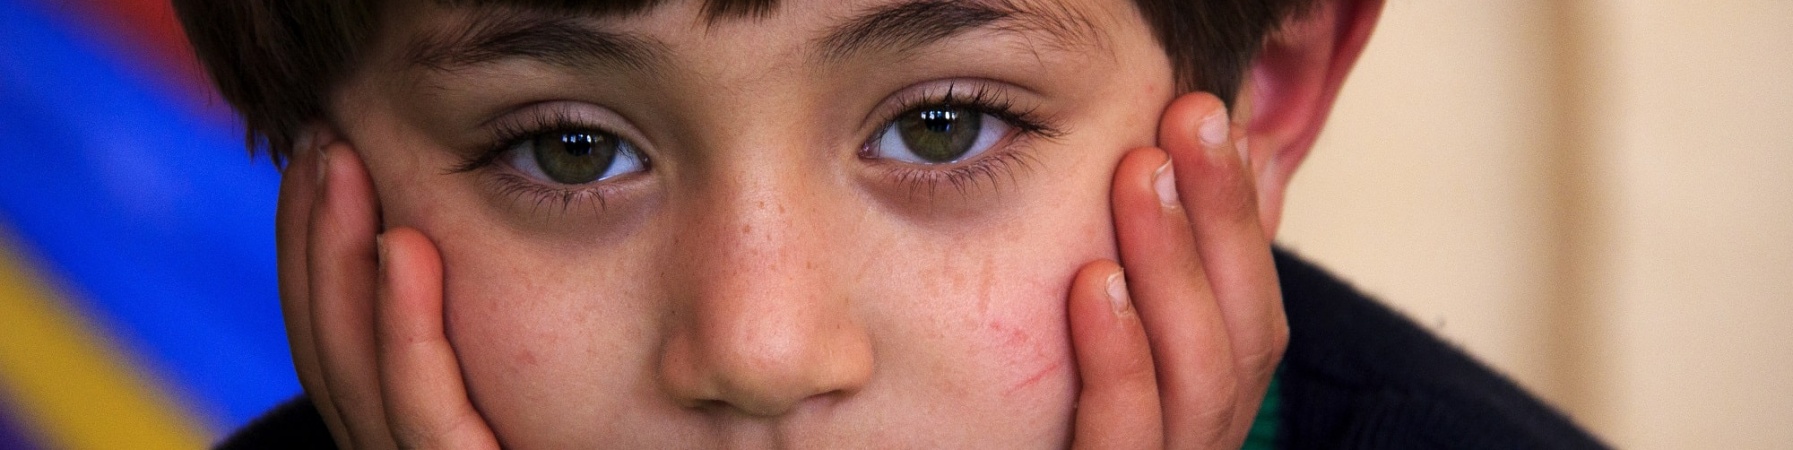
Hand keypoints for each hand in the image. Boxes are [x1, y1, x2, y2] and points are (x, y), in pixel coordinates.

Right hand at [276, 139, 498, 448]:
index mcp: (391, 424)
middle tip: (323, 134)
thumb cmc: (579, 406)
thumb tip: (419, 207)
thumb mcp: (509, 351)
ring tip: (348, 163)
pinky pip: (428, 416)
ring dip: (342, 259)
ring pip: (357, 372)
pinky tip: (404, 244)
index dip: (306, 239)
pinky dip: (406, 329)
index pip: (326, 331)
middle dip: (312, 232)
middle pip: (326, 344)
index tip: (316, 146)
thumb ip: (460, 305)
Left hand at [1067, 92, 1288, 448]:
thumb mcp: (1101, 380)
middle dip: (1220, 222)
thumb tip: (1182, 185)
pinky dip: (1117, 361)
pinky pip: (1125, 446)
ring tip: (1141, 177)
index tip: (1215, 125)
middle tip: (1184, 121)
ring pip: (1200, 386)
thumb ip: (1144, 305)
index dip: (1244, 221)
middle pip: (1245, 343)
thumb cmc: (1035, 449)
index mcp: (1201, 421)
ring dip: (1174, 269)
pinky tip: (1094, 283)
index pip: (1252, 319)